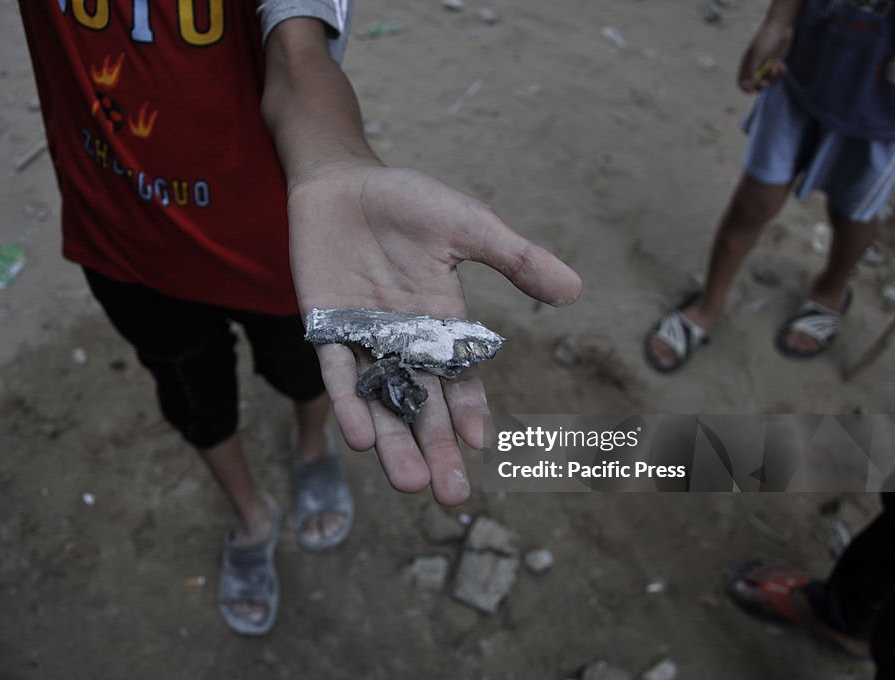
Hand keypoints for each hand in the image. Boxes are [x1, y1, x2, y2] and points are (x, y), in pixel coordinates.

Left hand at [288, 161, 581, 504]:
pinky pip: (340, 374)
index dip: (468, 413)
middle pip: (423, 405)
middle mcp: (404, 340)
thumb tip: (574, 290)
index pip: (459, 379)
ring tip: (410, 484)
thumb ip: (515, 259)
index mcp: (442, 321)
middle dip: (436, 449)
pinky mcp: (325, 329)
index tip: (479, 447)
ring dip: (394, 443)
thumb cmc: (406, 200)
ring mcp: (364, 339)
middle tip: (451, 497)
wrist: (342, 180)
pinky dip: (351, 402)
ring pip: (381, 402)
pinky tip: (362, 437)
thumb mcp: (468, 226)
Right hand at [737, 22, 793, 92]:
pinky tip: (783, 66)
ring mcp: (766, 66)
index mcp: (746, 65)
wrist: (781, 28)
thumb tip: (750, 88)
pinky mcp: (776, 64)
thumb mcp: (758, 57)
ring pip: (769, 80)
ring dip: (773, 77)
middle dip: (762, 84)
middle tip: (767, 82)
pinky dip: (781, 72)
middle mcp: (755, 67)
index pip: (743, 82)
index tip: (753, 92)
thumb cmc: (765, 40)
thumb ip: (753, 73)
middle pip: (756, 84)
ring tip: (777, 67)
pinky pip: (778, 75)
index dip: (746, 89)